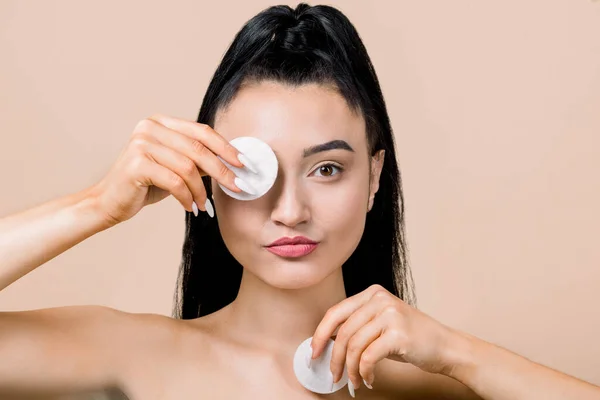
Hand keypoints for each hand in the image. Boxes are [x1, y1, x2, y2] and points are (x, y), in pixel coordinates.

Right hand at [90, 114, 252, 224]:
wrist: (108, 202)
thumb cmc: (144, 185)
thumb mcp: (175, 167)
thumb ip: (198, 160)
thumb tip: (233, 163)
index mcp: (161, 122)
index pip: (201, 131)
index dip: (226, 147)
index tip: (244, 163)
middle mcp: (150, 127)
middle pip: (198, 148)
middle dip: (222, 169)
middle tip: (237, 185)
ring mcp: (141, 144)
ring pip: (188, 167)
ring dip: (201, 190)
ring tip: (203, 204)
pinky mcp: (137, 164)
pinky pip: (175, 182)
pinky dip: (187, 197)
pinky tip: (190, 207)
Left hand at [310, 284, 458, 389]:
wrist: (445, 346)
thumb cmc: (411, 338)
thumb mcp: (380, 323)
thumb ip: (357, 326)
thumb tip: (327, 342)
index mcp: (372, 293)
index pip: (336, 312)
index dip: (321, 334)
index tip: (314, 352)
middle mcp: (380, 299)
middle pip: (343, 332)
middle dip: (335, 358)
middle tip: (333, 375)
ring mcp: (390, 314)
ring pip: (354, 346)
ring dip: (350, 369)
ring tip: (355, 381)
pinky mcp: (398, 333)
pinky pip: (369, 357)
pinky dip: (365, 372)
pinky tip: (369, 379)